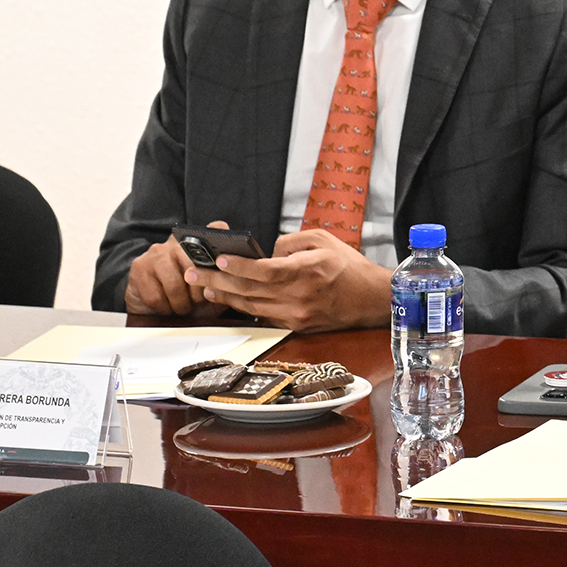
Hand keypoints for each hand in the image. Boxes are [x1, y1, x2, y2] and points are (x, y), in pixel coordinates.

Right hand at [123, 230, 228, 317]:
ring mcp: (157, 252)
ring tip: (183, 307)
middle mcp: (178, 240)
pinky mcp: (139, 267)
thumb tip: (241, 273)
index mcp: (200, 239)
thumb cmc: (191, 297)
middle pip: (195, 263)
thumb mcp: (215, 288)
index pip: (218, 230)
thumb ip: (228, 278)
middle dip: (199, 291)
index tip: (223, 269)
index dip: (223, 252)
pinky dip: (164, 308)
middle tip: (197, 303)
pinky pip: (156, 295)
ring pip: (175, 282)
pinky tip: (166, 307)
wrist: (157, 310)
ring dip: (181, 303)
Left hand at [191, 229, 391, 331]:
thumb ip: (290, 242)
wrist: (372, 298)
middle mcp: (298, 296)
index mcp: (306, 271)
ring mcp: (295, 314)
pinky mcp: (296, 326)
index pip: (263, 270)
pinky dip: (244, 307)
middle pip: (249, 290)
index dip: (237, 266)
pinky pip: (263, 316)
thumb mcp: (323, 240)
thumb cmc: (349, 266)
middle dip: (217, 280)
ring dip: (224, 296)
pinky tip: (230, 299)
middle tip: (194, 273)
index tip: (217, 259)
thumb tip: (266, 252)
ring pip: (250, 306)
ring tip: (205, 286)